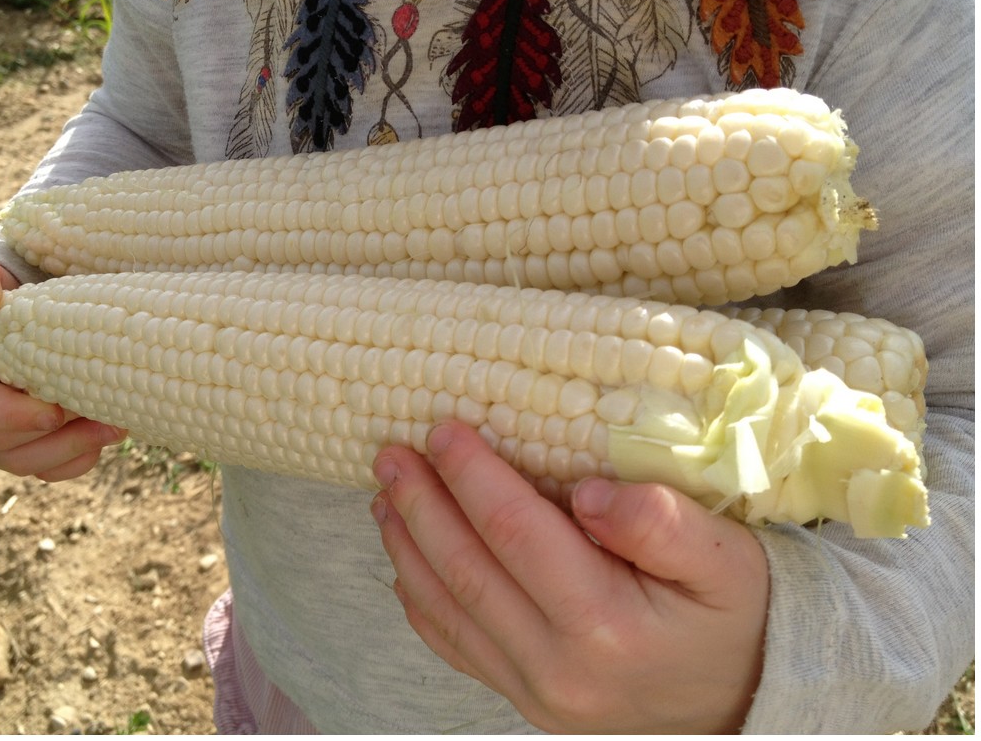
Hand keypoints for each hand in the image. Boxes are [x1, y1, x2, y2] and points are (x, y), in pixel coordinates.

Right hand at [0, 250, 124, 480]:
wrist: (6, 310)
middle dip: (52, 435)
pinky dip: (75, 460)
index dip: (10, 414)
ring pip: (22, 462)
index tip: (56, 410)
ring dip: (72, 449)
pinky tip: (104, 438)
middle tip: (105, 414)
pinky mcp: (6, 449)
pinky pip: (41, 470)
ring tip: (115, 426)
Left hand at [370, 420, 768, 733]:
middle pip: (467, 570)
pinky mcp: (525, 700)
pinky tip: (404, 561)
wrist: (743, 698)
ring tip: (385, 494)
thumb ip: (663, 525)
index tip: (443, 429)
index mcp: (606, 625)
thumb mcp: (728, 562)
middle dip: (421, 504)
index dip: (472, 477)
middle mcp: (558, 666)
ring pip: (448, 610)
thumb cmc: (736, 615)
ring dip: (407, 547)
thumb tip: (588, 494)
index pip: (515, 533)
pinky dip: (421, 600)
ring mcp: (535, 691)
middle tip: (390, 453)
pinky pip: (456, 647)